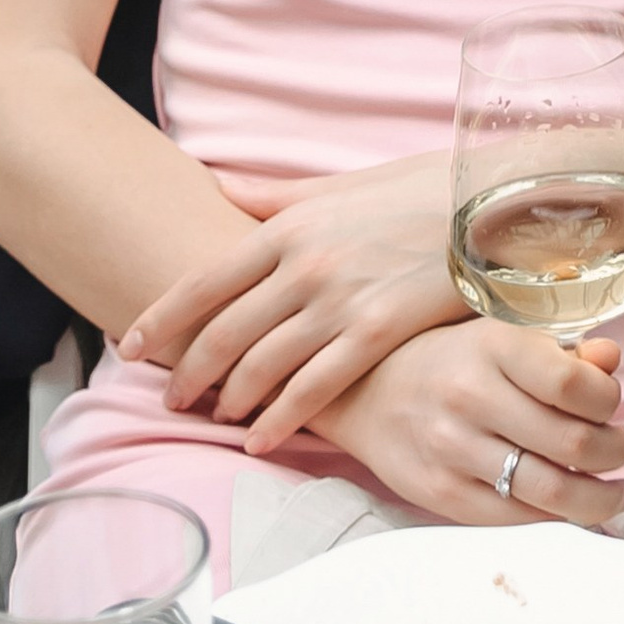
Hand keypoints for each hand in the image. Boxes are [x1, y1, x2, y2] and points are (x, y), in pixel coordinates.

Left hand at [117, 151, 462, 448]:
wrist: (492, 201)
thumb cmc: (419, 188)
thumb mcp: (339, 184)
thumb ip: (273, 195)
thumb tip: (214, 183)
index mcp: (290, 226)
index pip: (204, 281)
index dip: (161, 319)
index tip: (131, 347)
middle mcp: (304, 265)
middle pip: (224, 332)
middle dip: (188, 372)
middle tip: (170, 398)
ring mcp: (339, 300)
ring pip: (262, 365)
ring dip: (230, 399)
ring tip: (216, 418)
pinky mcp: (376, 331)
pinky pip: (314, 387)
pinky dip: (280, 418)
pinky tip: (261, 439)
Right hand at [316, 323, 623, 528]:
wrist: (365, 391)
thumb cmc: (450, 357)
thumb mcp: (502, 332)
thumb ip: (562, 347)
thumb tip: (610, 362)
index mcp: (494, 347)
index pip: (574, 384)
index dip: (609, 400)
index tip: (611, 403)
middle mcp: (472, 399)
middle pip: (573, 444)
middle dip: (615, 452)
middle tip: (620, 448)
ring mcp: (454, 452)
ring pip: (551, 493)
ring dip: (599, 499)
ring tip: (615, 491)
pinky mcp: (441, 495)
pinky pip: (516, 521)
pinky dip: (556, 520)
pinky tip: (572, 509)